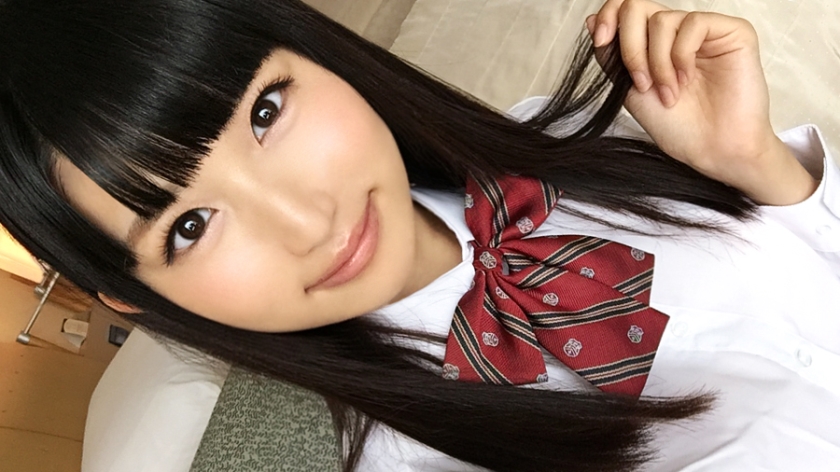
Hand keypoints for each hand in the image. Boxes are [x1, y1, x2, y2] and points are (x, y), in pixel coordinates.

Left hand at [587, 0, 817, 205]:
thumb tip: (589, 20)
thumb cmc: (676, 126)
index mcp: (654, 43)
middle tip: (640, 83)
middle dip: (629, 46)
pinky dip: (681, 55)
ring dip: (657, 62)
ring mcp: (705, 31)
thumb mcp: (628, 89)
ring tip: (668, 92)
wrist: (710, 150)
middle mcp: (678, 32)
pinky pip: (693, 23)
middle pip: (637, 6)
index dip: (608, 16)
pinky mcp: (733, 32)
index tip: (600, 41)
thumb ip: (611, 55)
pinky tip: (686, 80)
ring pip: (662, 19)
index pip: (625, 9)